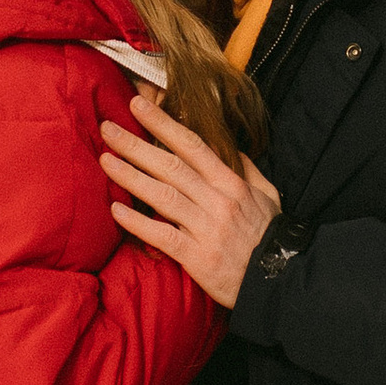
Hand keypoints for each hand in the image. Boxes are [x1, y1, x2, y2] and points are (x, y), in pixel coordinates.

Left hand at [101, 93, 279, 306]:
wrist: (279, 280)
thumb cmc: (270, 236)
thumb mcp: (267, 195)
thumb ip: (247, 169)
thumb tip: (230, 146)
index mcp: (232, 183)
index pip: (192, 146)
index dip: (163, 124)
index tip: (139, 105)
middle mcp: (218, 201)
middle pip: (171, 166)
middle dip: (136, 145)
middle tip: (108, 127)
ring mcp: (206, 229)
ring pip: (162, 196)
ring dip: (130, 177)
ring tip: (106, 161)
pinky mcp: (198, 257)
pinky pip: (162, 235)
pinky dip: (138, 223)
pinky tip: (116, 211)